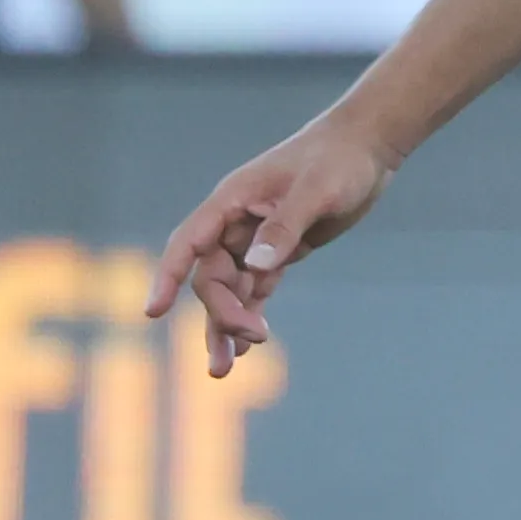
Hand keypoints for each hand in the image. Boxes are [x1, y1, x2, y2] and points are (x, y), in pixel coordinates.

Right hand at [144, 105, 397, 374]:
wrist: (367, 149)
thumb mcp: (316, 192)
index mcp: (233, 200)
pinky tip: (245, 347)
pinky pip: (254, 288)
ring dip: (226, 325)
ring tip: (222, 370)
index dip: (169, 275)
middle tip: (251, 342)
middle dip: (223, 312)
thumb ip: (285, 228)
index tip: (153, 312)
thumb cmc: (338, 160)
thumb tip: (255, 266)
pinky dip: (249, 314)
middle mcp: (236, 222)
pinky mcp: (279, 251)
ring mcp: (256, 238)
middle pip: (212, 276)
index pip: (189, 242)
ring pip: (229, 289)